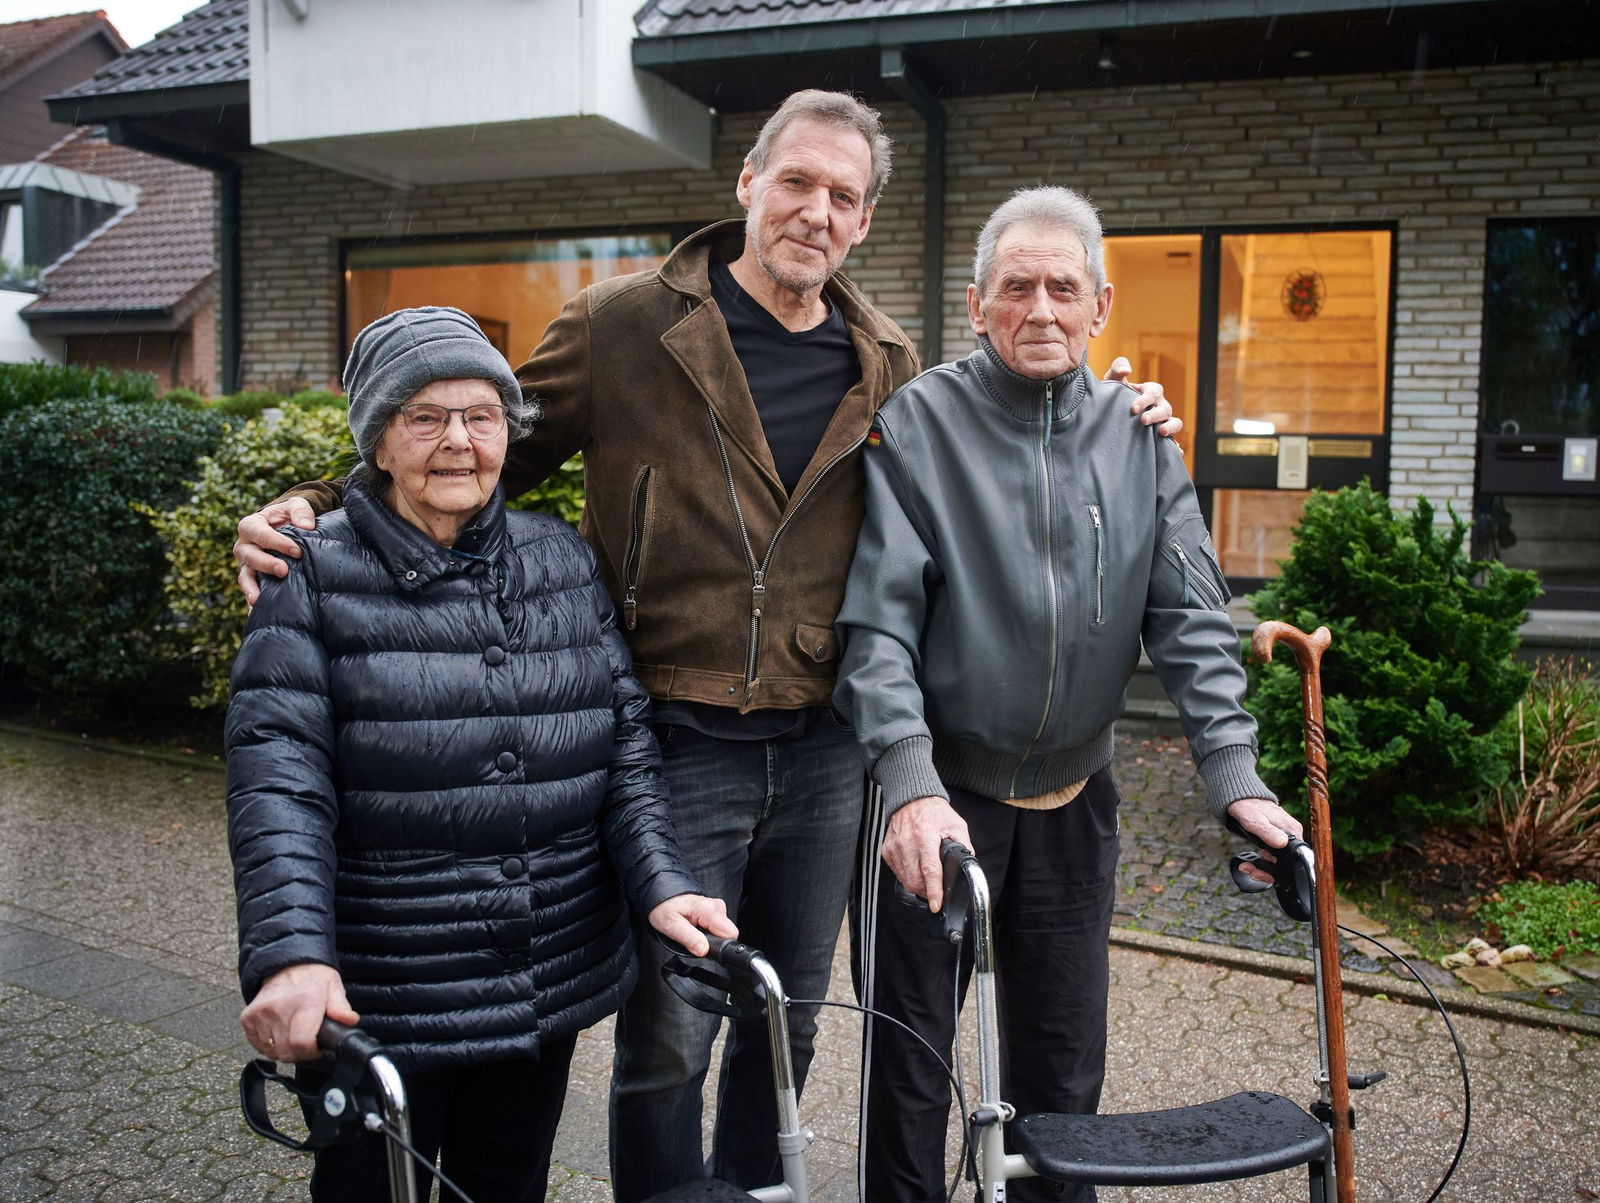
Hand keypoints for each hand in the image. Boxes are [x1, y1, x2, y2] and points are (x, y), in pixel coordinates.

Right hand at [233, 498, 316, 605]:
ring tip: (258, 600)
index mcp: (251, 525)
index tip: (297, 551)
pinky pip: (251, 590)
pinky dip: (253, 601)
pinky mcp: (254, 578)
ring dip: (251, 587)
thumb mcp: (296, 506)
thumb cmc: (290, 515)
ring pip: (245, 576)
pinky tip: (258, 613)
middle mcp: (245, 546)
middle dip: (265, 564)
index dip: (277, 542)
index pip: (260, 533)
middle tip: (283, 571)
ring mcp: (247, 564)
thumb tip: (307, 526)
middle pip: (249, 556)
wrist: (287, 527)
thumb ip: (301, 511)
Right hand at [240, 963, 357, 1060]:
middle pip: (286, 1051)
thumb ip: (341, 1007)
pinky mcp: (248, 1017)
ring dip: (284, 1049)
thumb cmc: (312, 979)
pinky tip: (279, 1032)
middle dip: (299, 1053)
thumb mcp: (333, 987)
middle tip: (306, 1042)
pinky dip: (269, 1045)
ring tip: (293, 1034)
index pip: (302, 1043)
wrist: (286, 965)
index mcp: (305, 1001)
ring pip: (272, 1051)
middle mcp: (280, 1007)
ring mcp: (261, 1013)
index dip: (311, 1052)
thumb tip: (350, 1021)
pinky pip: (257, 1046)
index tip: (316, 1048)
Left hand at [647, 893, 737, 957]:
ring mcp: (717, 908)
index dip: (719, 946)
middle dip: (713, 942)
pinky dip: (708, 932)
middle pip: (727, 934)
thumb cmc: (664, 907)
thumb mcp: (671, 926)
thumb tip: (704, 950)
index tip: (704, 947)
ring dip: (709, 937)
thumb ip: (689, 939)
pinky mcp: (715, 911)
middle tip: (694, 938)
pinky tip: (696, 928)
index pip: (730, 933)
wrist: (661, 896)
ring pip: (723, 932)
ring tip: (692, 932)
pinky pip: (718, 928)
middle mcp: (716, 906)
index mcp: (709, 909)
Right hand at [882, 796, 970, 912]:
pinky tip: (915, 867)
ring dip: (917, 885)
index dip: (934, 890)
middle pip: (915, 880)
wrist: (912, 799)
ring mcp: (894, 847)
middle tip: (936, 889)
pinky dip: (907, 875)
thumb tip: (967, 865)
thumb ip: (964, 846)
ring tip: (926, 878)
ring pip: (905, 879)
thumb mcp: (957, 825)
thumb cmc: (934, 812)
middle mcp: (907, 843)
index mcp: (925, 836)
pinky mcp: (887, 850)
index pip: (929, 869)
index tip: (936, 904)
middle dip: (927, 891)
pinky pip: (897, 872)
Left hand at [1105, 357, 1182, 438]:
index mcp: (1150, 391)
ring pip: (1175, 422)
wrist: (1106, 413)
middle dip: (1155, 414)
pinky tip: (1177, 452)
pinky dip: (1175, 446)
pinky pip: (1173, 441)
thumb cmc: (1112, 394)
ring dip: (1171, 426)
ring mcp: (1162, 421)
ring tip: (1162, 432)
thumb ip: (1118, 367)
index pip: (1154, 391)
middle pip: (1165, 408)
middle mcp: (1159, 406)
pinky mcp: (1159, 436)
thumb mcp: (1112, 379)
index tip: (1132, 408)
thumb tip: (1128, 370)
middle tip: (1143, 421)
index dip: (1145, 399)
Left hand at [1225, 797, 1303, 883]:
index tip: (1261, 871)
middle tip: (1250, 870)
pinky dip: (1262, 862)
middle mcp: (1291, 835)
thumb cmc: (1248, 807)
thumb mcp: (1255, 821)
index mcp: (1292, 831)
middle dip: (1267, 871)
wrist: (1240, 798)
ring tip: (1247, 867)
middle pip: (1285, 863)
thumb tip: (1282, 843)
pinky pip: (1273, 856)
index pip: (1293, 859)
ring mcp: (1284, 837)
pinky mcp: (1276, 838)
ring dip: (1262, 868)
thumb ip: (1268, 832)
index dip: (1277, 870)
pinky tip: (1250, 862)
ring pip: (1278, 861)